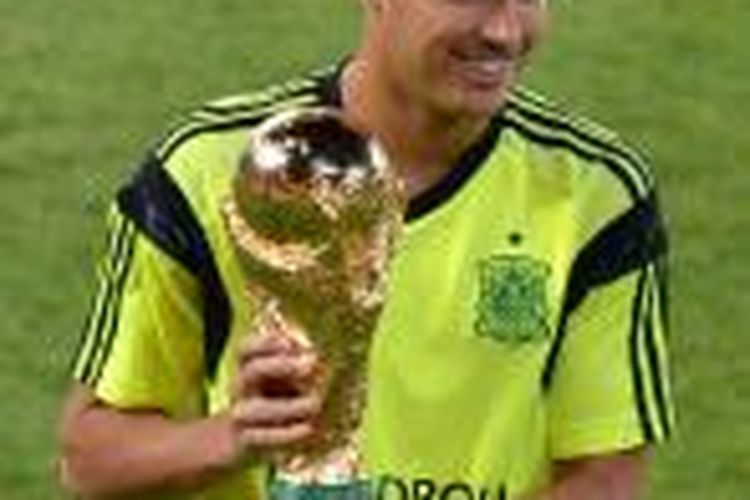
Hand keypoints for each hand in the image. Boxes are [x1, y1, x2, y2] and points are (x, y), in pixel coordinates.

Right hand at [229, 317, 323, 463]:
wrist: (244, 443)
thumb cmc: (276, 404)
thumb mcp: (286, 382)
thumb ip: (301, 369)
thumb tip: (320, 361)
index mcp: (250, 368)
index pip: (247, 349)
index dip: (267, 343)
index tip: (295, 342)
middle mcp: (242, 389)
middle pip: (252, 371)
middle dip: (280, 365)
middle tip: (311, 364)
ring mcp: (242, 416)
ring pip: (256, 409)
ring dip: (288, 406)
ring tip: (315, 404)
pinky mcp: (246, 442)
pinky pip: (260, 438)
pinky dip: (286, 435)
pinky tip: (308, 429)